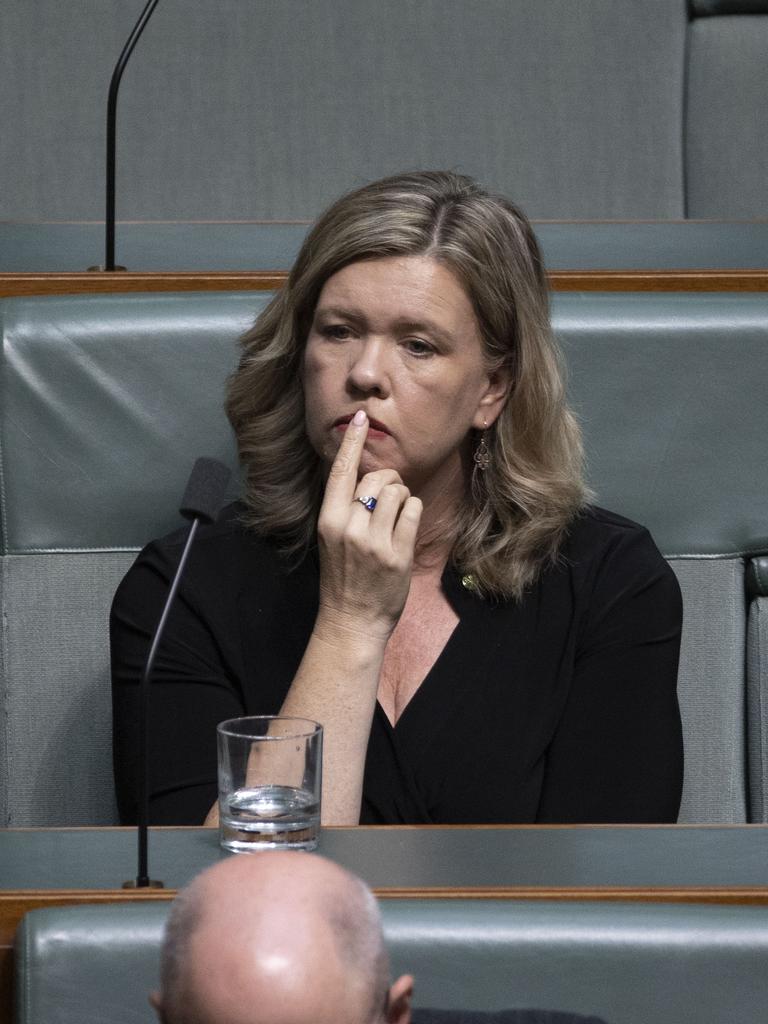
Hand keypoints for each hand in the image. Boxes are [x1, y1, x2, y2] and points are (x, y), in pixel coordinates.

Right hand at [315, 410, 422, 642]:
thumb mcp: (332, 539)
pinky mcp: (398, 554)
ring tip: (395, 519)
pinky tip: (405, 530)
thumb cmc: (343, 576)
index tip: (360, 416)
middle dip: (389, 482)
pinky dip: (413, 514)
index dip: (351, 442)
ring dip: (403, 498)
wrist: (352, 619)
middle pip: (377, 478)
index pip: (340, 472)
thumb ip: (344, 508)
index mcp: (328, 520)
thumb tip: (362, 473)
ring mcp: (375, 541)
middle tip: (387, 503)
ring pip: (399, 491)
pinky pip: (414, 511)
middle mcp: (349, 527)